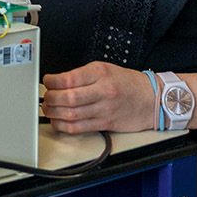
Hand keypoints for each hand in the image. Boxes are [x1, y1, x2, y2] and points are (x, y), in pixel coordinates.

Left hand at [41, 61, 158, 133]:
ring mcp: (104, 109)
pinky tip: (58, 122)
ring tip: (48, 110)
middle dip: (51, 99)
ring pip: (71, 115)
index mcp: (100, 73)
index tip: (47, 82)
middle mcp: (102, 91)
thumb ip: (83, 75)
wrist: (151, 98)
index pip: (69, 79)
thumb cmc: (128, 83)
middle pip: (68, 98)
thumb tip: (58, 82)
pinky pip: (79, 128)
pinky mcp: (105, 124)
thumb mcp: (105, 69)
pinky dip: (64, 126)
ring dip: (54, 114)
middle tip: (46, 98)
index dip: (52, 82)